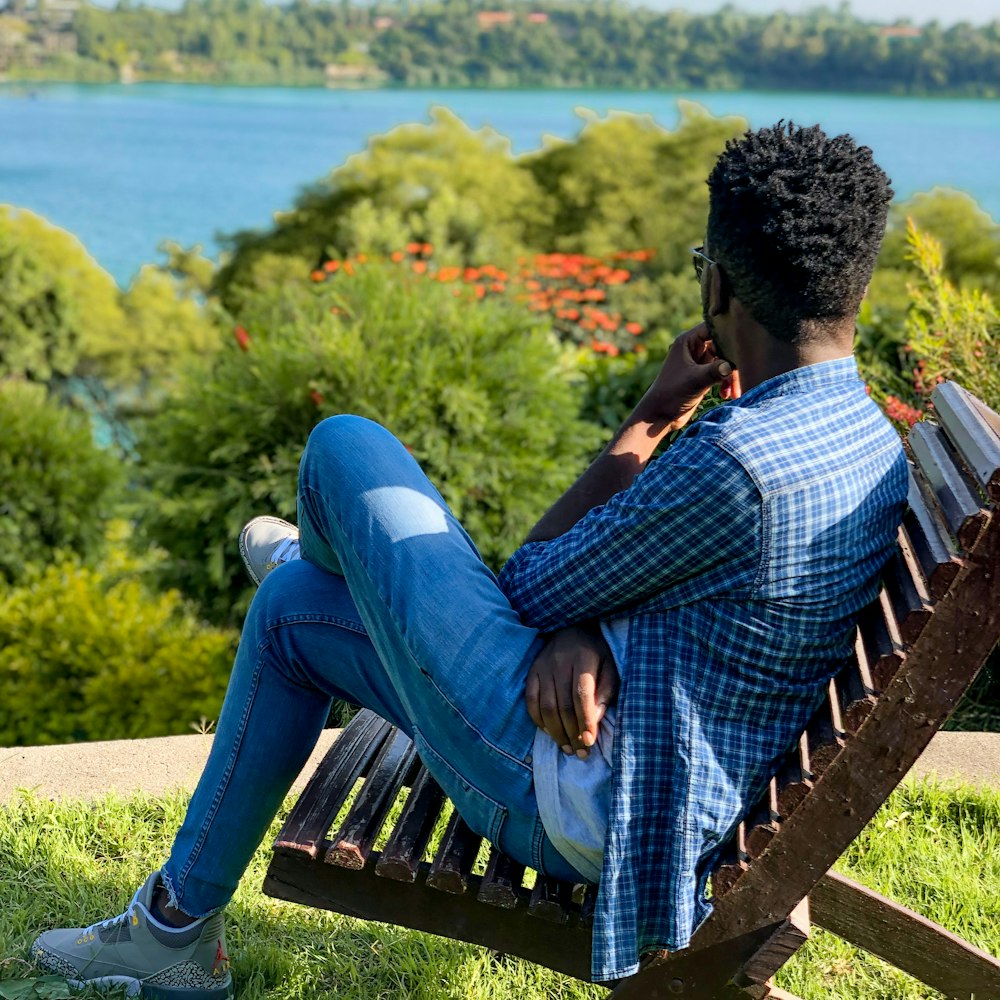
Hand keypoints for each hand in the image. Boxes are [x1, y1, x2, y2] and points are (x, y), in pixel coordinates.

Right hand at [525, 625, 618, 756]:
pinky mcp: (531, 671)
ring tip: (566, 747)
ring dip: (555, 732)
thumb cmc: (596, 654)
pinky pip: (531, 701)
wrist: (572, 629)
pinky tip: (549, 732)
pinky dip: (538, 720)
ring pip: (545, 706)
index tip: (589, 742)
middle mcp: (559, 662)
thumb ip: (605, 694)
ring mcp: (542, 666)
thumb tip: (594, 722)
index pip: (581, 696)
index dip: (585, 721)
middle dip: (571, 733)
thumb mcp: (610, 668)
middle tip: (580, 752)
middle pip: (562, 705)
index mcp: (583, 658)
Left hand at [640, 323, 739, 432]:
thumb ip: (714, 371)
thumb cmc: (671, 394)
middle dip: (733, 360)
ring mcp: (699, 362)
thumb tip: (731, 366)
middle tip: (743, 373)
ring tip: (734, 392)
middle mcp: (693, 348)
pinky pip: (722, 372)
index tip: (744, 340)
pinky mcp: (703, 375)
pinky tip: (726, 395)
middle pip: (722, 344)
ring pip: (724, 360)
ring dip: (731, 375)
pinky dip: (726, 382)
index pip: (712, 327)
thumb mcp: (694, 381)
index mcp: (687, 341)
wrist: (660, 416)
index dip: (728, 331)